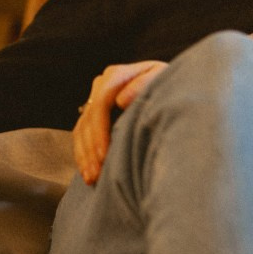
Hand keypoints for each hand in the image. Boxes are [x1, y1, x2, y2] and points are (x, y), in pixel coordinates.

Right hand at [74, 60, 167, 184]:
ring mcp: (95, 99)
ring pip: (82, 129)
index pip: (100, 103)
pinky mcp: (93, 114)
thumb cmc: (171, 86)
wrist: (171, 89)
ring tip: (92, 178)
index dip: (100, 130)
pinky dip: (83, 155)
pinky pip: (81, 135)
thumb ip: (145, 84)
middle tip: (96, 174)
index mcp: (116, 75)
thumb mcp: (162, 80)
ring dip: (85, 156)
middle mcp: (101, 84)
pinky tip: (88, 173)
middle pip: (89, 118)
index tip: (105, 155)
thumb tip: (121, 100)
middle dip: (91, 148)